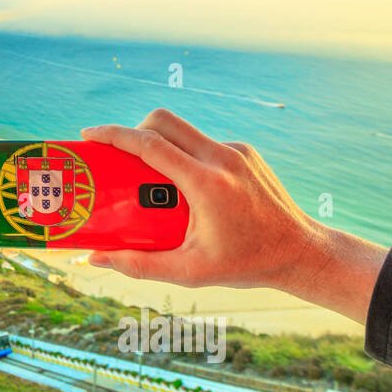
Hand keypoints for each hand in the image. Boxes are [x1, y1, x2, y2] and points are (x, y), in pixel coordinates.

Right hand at [80, 108, 387, 322]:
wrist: (302, 252)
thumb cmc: (245, 264)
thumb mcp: (188, 271)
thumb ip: (139, 265)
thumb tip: (95, 258)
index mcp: (206, 183)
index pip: (150, 144)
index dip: (114, 135)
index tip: (89, 135)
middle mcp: (222, 157)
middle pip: (164, 120)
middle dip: (133, 129)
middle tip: (115, 153)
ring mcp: (237, 150)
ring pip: (184, 129)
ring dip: (161, 143)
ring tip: (150, 176)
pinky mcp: (246, 151)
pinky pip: (204, 142)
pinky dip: (186, 155)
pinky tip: (186, 187)